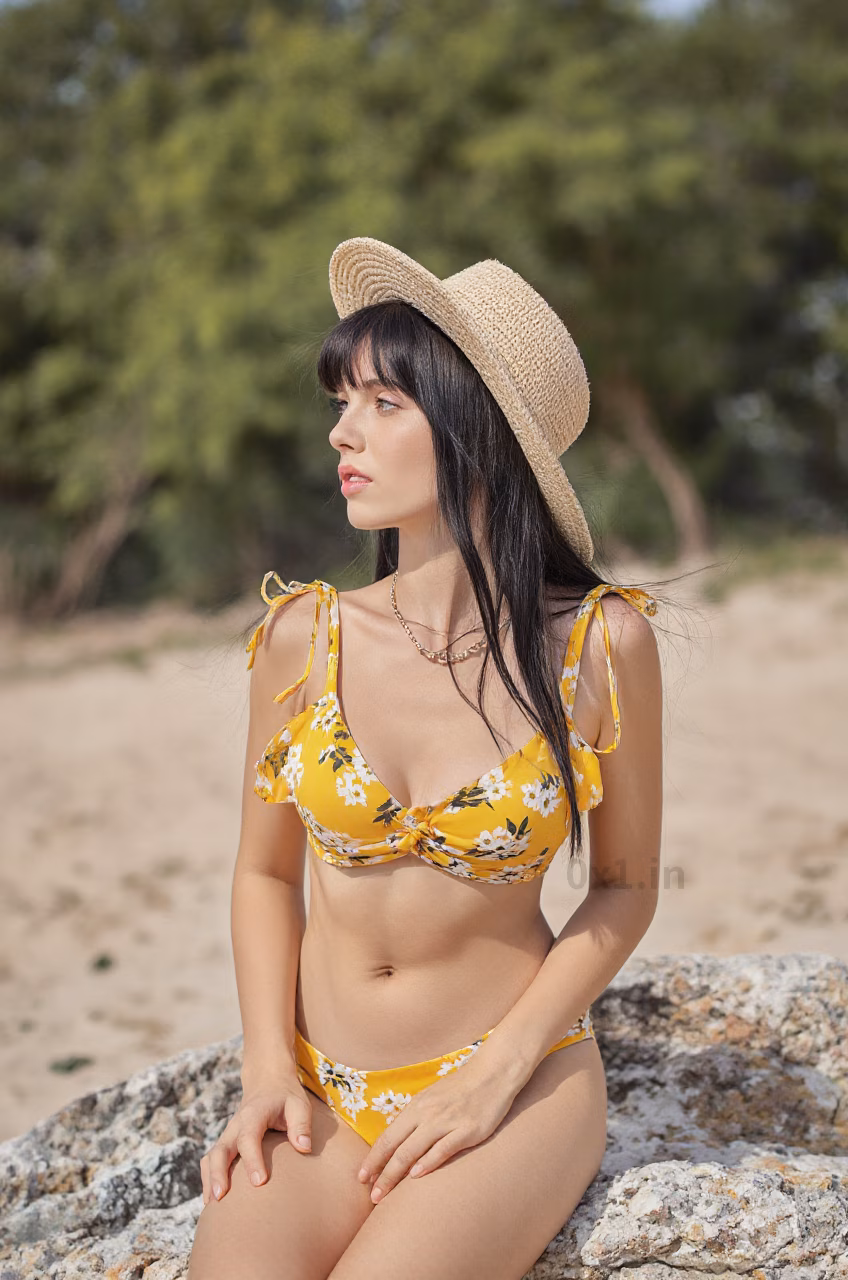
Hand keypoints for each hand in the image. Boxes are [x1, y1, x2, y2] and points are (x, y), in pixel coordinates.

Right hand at [200, 1076, 312, 1204]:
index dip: (252, 1159)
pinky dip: (207, 1179)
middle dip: (218, 1173)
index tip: (259, 1182)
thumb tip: (304, 1148)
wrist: (268, 1082)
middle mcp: (236, 1125)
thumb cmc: (286, 1097)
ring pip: (211, 1157)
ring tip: (212, 1206)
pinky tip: (211, 1202)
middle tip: (221, 1197)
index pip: (249, 1137)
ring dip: (209, 1179)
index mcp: (255, 1114)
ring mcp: (228, 1134)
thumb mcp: (299, 1104)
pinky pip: (211, 1161)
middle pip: (221, 1149)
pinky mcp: (226, 1143)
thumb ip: (301, 1125)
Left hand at [356, 1052, 518, 1203]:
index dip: (373, 1158)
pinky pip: (443, 1148)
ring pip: (413, 1150)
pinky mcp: (467, 1130)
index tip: (361, 1177)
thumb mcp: (433, 1098)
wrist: (492, 1074)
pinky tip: (416, 1176)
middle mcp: (427, 1114)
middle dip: (380, 1173)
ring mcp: (447, 1121)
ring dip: (395, 1174)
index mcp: (417, 1107)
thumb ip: (417, 1119)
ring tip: (384, 1194)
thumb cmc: (461, 1088)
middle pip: (396, 1146)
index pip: (388, 1136)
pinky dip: (428, 1162)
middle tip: (370, 1195)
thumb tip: (400, 1142)